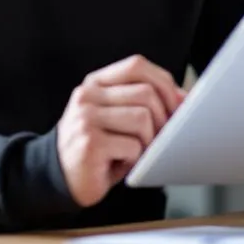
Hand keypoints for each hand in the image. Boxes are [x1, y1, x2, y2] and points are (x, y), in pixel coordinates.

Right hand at [56, 55, 186, 207]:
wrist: (58, 178)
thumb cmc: (96, 147)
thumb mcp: (118, 117)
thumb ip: (144, 101)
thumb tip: (185, 97)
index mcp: (95, 83)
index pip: (136, 66)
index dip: (163, 82)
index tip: (177, 104)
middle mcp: (87, 96)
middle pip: (145, 93)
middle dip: (163, 118)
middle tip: (159, 139)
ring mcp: (86, 119)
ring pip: (142, 119)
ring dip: (148, 141)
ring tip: (136, 152)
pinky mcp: (90, 144)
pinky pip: (132, 146)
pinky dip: (135, 159)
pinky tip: (121, 164)